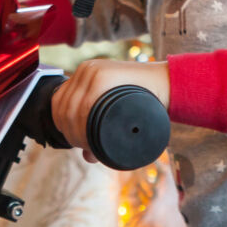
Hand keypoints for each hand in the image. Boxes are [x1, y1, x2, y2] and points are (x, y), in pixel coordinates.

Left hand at [53, 59, 169, 160]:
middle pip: (62, 108)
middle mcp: (85, 70)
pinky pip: (84, 106)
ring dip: (76, 133)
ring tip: (91, 145)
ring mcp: (93, 71)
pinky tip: (91, 136)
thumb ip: (100, 131)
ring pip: (70, 109)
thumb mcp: (117, 114)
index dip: (62, 127)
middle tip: (87, 148)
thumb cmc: (145, 102)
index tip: (77, 142)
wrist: (169, 84)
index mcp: (83, 74)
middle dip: (70, 134)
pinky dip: (83, 125)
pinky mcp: (104, 75)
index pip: (58, 103)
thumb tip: (88, 157)